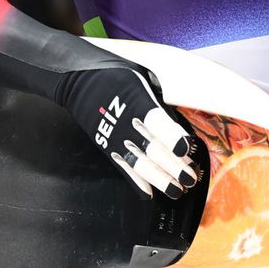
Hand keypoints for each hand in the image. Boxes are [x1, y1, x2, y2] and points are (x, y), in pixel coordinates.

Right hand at [54, 62, 197, 198]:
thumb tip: (177, 121)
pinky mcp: (108, 147)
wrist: (78, 81)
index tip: (186, 148)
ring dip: (159, 179)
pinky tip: (149, 192)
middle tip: (190, 177)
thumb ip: (159, 100)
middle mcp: (126, 122)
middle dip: (172, 165)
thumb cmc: (116, 75)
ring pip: (139, 164)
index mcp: (137, 100)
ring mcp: (115, 137)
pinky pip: (123, 168)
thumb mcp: (142, 77)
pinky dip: (136, 182)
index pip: (156, 121)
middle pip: (151, 148)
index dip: (171, 136)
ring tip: (176, 190)